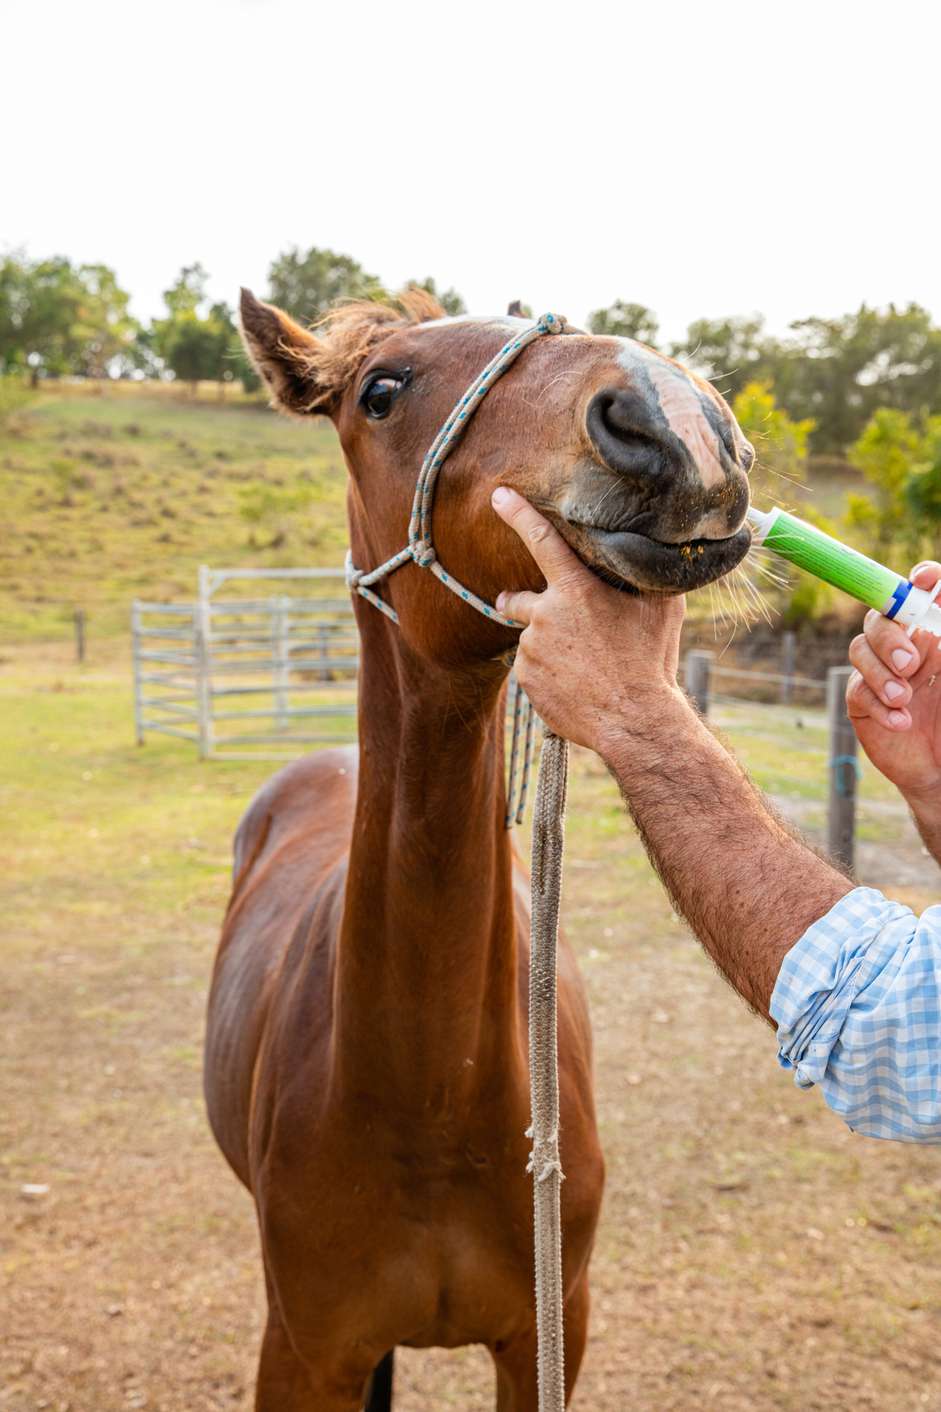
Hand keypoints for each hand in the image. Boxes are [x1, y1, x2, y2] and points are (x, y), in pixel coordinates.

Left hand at [491, 487, 686, 753]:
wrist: (634, 721)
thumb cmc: (651, 662)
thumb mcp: (661, 609)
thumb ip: (646, 578)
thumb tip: (654, 553)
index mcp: (577, 591)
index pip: (542, 540)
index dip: (519, 514)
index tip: (499, 495)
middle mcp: (546, 616)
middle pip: (519, 600)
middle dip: (518, 603)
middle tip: (522, 608)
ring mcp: (532, 652)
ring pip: (533, 641)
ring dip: (549, 647)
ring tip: (584, 668)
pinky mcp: (526, 682)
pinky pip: (532, 671)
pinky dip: (548, 675)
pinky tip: (575, 686)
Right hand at [847, 562, 940, 806]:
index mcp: (930, 632)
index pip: (918, 594)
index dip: (920, 580)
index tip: (923, 580)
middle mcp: (902, 645)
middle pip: (878, 618)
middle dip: (889, 637)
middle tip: (910, 664)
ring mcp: (879, 672)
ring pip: (859, 649)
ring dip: (881, 674)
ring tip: (904, 699)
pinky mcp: (862, 701)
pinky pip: (858, 691)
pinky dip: (879, 706)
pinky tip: (901, 722)